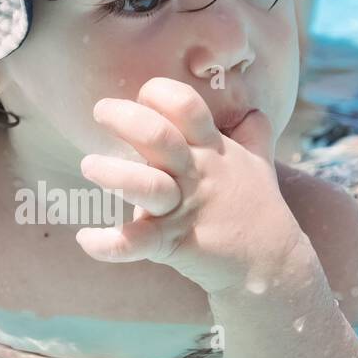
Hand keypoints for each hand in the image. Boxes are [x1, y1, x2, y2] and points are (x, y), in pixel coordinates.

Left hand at [78, 78, 301, 294]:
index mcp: (213, 150)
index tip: (143, 95)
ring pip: (144, 186)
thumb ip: (253, 136)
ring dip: (111, 174)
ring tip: (89, 166)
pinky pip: (135, 243)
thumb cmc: (259, 210)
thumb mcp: (260, 166)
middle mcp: (197, 174)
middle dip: (124, 118)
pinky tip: (85, 238)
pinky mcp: (173, 243)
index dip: (161, 93)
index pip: (186, 106)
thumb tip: (254, 111)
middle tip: (100, 111)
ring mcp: (184, 209)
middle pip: (158, 137)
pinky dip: (107, 244)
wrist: (272, 265)